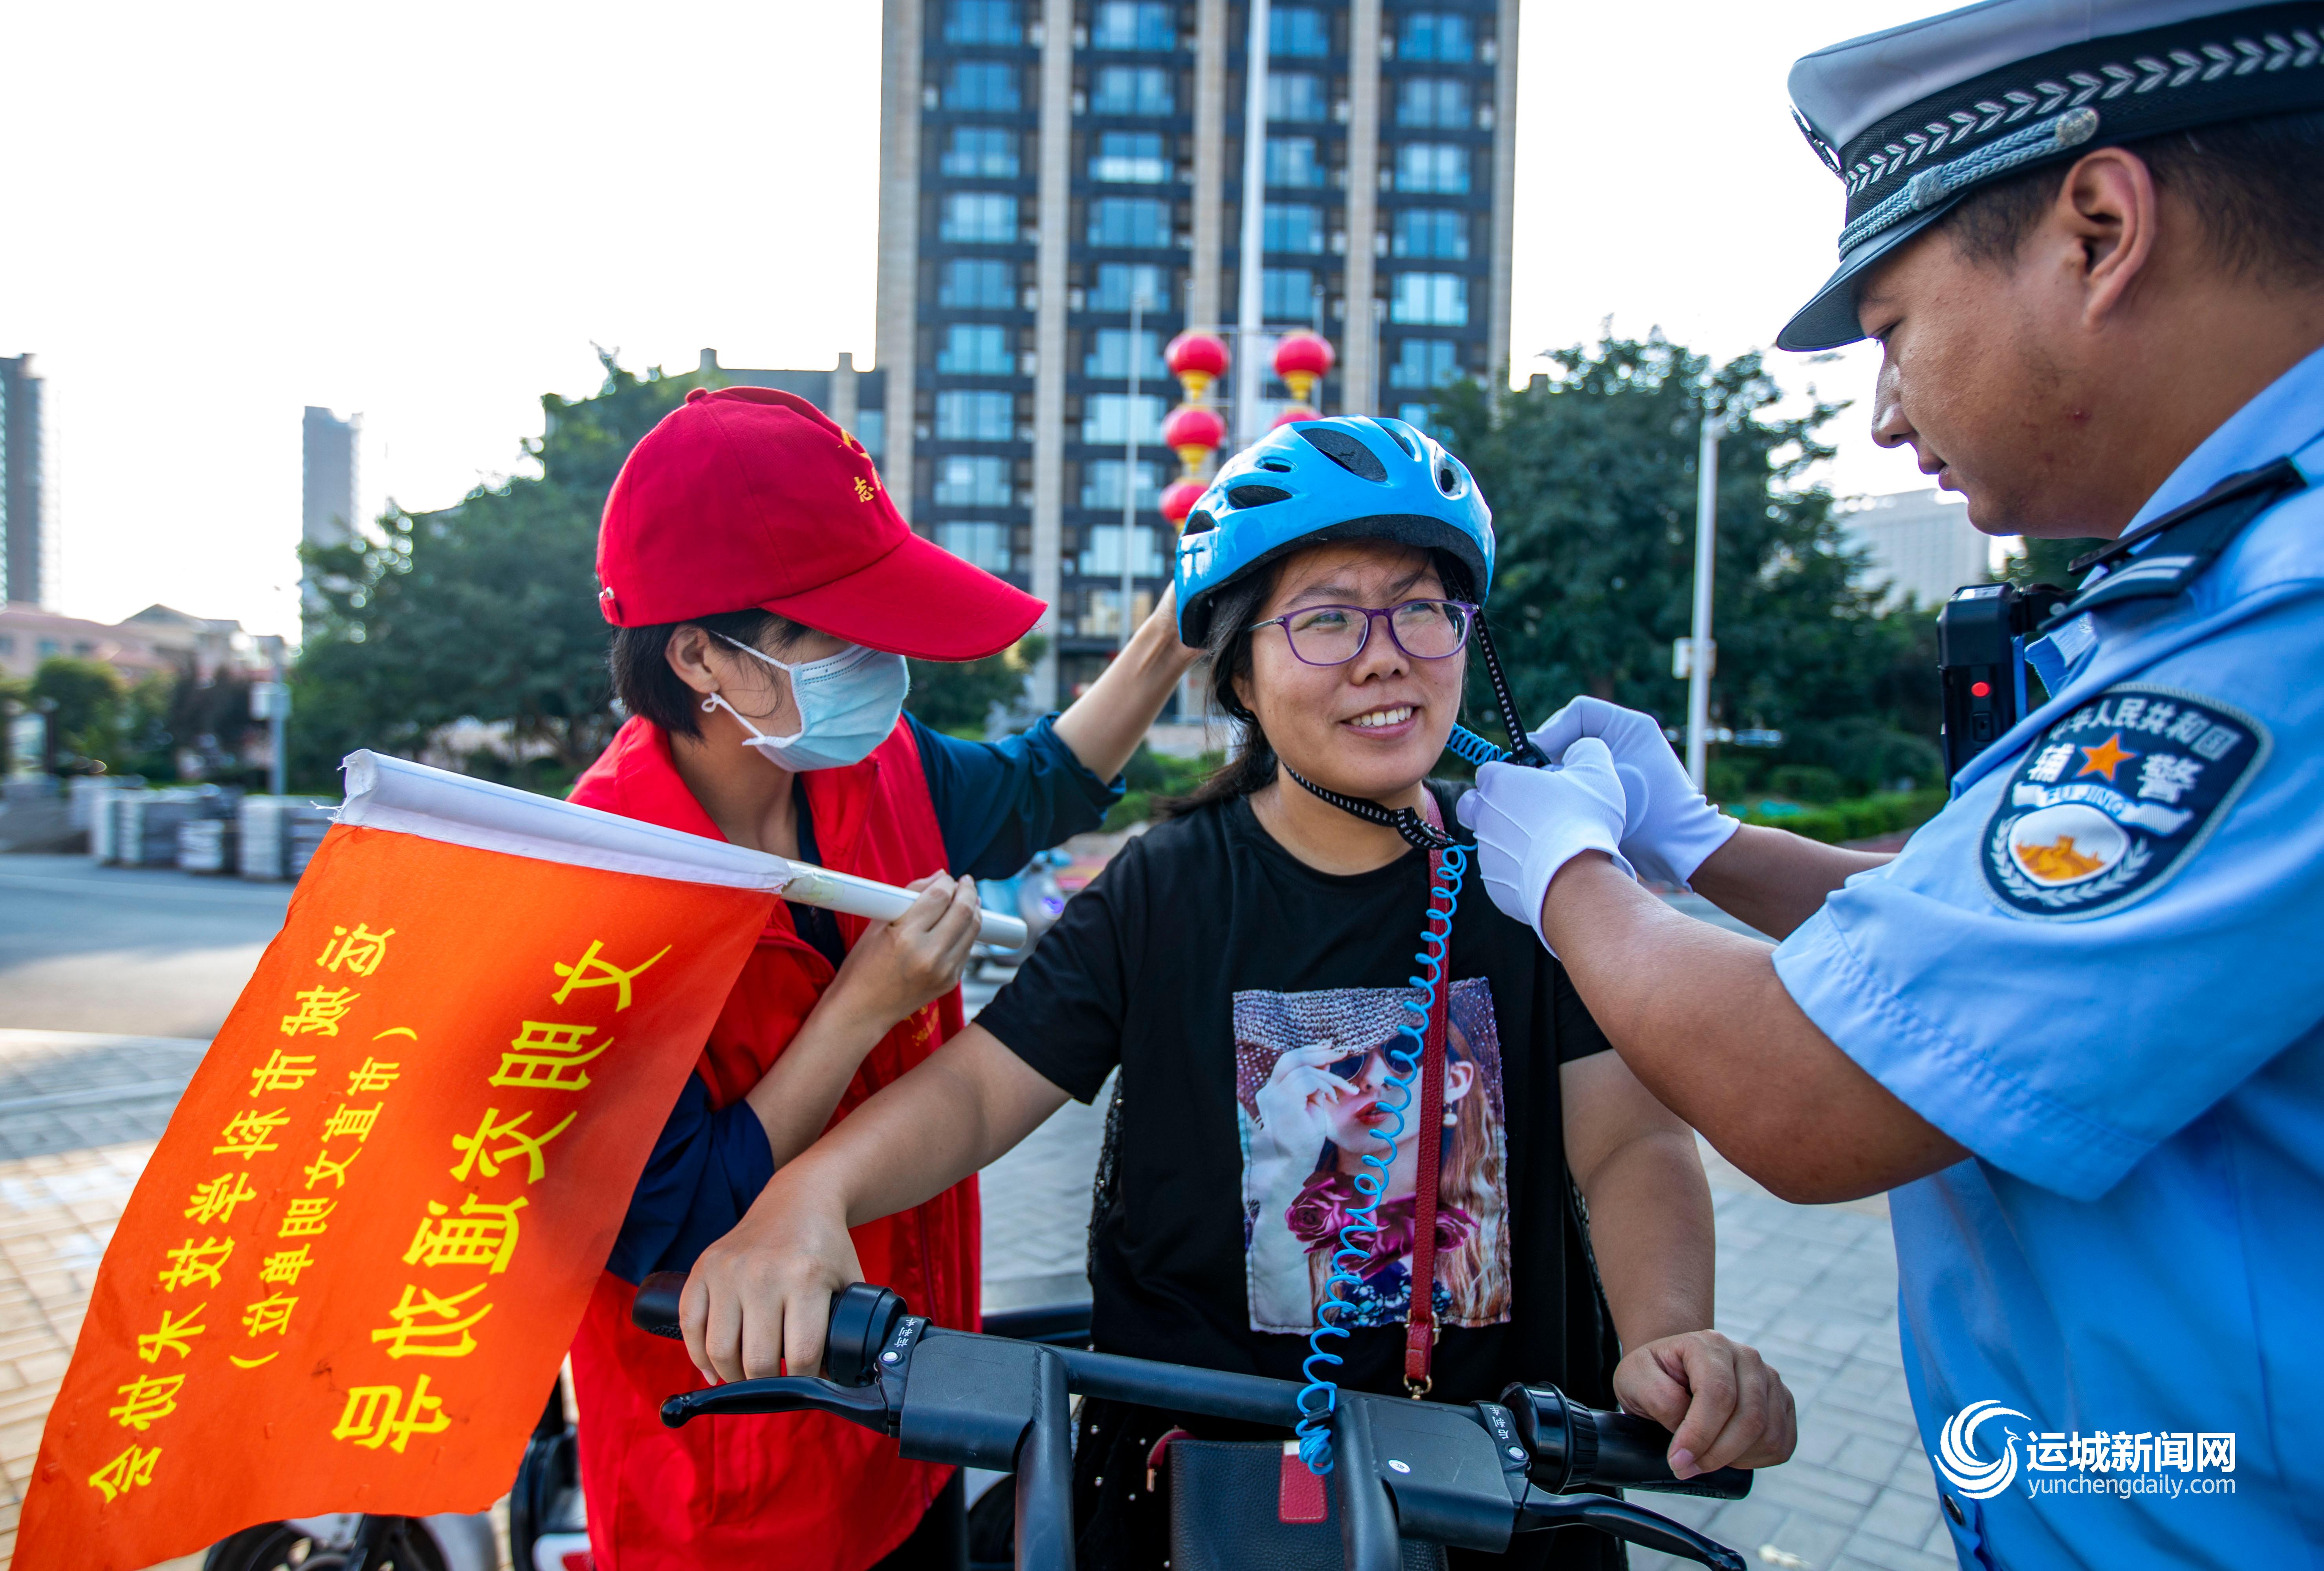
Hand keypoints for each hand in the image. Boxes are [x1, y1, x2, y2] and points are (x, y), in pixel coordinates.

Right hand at [680, 1168, 860, 1382]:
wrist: (797, 1200)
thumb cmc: (827, 1247)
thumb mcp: (849, 1281)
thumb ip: (848, 1326)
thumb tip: (838, 1378)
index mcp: (805, 1277)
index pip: (800, 1354)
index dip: (804, 1379)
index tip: (807, 1383)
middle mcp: (763, 1273)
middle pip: (757, 1359)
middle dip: (768, 1384)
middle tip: (776, 1385)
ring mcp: (728, 1270)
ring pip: (719, 1350)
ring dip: (733, 1377)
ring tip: (747, 1379)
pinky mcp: (703, 1268)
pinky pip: (690, 1324)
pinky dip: (697, 1356)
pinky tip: (713, 1371)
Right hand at [824, 874, 981, 1031]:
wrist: (861, 1011)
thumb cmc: (862, 967)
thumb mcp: (877, 926)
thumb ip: (909, 897)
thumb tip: (938, 876)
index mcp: (905, 937)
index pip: (940, 896)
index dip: (946, 881)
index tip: (945, 878)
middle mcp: (929, 955)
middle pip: (964, 911)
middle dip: (968, 891)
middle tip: (965, 883)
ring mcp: (943, 972)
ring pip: (972, 930)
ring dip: (973, 910)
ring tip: (968, 900)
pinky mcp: (950, 983)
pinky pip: (967, 949)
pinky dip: (966, 933)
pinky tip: (959, 925)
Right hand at [1250, 1044, 1358, 1167]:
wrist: (1295, 1164)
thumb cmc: (1304, 1140)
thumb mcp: (1312, 1104)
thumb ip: (1314, 1083)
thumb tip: (1325, 1060)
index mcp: (1272, 1092)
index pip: (1288, 1062)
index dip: (1308, 1051)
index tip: (1328, 1047)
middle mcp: (1268, 1091)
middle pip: (1291, 1058)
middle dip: (1318, 1052)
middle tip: (1341, 1052)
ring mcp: (1273, 1096)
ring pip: (1305, 1070)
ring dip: (1330, 1078)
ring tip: (1344, 1091)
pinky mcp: (1284, 1102)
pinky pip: (1309, 1081)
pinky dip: (1326, 1086)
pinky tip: (1333, 1100)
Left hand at [1455, 742, 1633, 950]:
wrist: (1577, 882)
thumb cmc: (1584, 821)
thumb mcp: (1598, 772)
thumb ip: (1586, 750)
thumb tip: (1583, 747)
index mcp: (1500, 784)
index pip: (1488, 771)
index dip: (1508, 776)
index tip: (1531, 786)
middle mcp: (1483, 817)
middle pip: (1473, 805)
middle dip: (1492, 807)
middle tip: (1526, 815)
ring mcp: (1487, 854)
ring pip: (1488, 842)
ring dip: (1509, 841)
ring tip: (1545, 848)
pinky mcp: (1495, 886)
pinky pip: (1502, 874)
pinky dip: (1518, 873)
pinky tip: (1546, 873)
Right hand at [1529, 698, 1737, 887]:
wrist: (1680, 848)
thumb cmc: (1652, 813)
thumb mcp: (1608, 783)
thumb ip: (1570, 767)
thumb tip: (1534, 763)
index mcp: (1629, 726)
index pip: (1580, 712)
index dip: (1553, 728)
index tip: (1536, 755)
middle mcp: (1624, 739)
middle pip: (1573, 733)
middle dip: (1552, 753)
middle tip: (1535, 775)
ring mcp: (1619, 761)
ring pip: (1574, 757)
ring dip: (1558, 773)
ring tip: (1547, 792)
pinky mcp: (1614, 783)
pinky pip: (1581, 776)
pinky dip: (1568, 787)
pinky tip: (1560, 803)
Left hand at [1612, 1329, 1796, 1476]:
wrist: (1675, 1370)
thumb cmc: (1654, 1374)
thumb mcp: (1635, 1378)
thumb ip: (1658, 1397)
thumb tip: (1686, 1427)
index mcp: (1710, 1345)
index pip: (1718, 1394)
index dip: (1700, 1434)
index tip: (1677, 1461)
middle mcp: (1747, 1357)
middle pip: (1749, 1418)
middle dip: (1716, 1454)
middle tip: (1686, 1469)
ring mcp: (1770, 1380)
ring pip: (1767, 1434)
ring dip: (1734, 1459)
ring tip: (1704, 1458)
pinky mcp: (1782, 1403)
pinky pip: (1781, 1444)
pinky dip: (1755, 1460)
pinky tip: (1728, 1455)